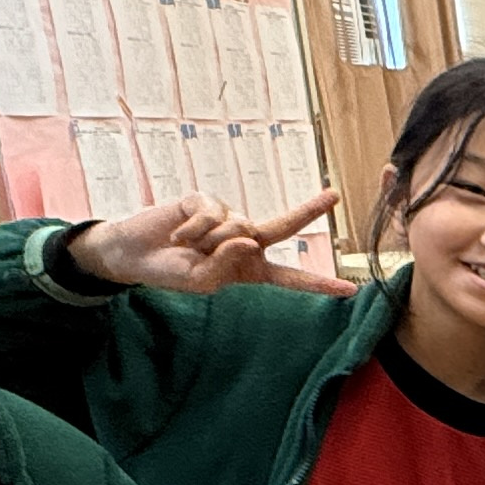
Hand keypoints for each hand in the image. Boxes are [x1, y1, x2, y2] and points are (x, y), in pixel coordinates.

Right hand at [68, 191, 354, 298]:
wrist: (134, 254)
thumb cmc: (171, 273)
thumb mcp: (202, 282)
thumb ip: (227, 265)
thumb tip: (250, 237)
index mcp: (250, 270)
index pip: (290, 278)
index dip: (318, 285)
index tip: (350, 290)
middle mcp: (245, 242)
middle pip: (284, 226)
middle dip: (309, 210)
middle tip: (334, 195)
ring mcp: (227, 218)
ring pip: (238, 226)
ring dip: (210, 240)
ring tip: (187, 246)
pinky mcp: (207, 201)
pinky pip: (212, 214)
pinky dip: (193, 228)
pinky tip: (177, 234)